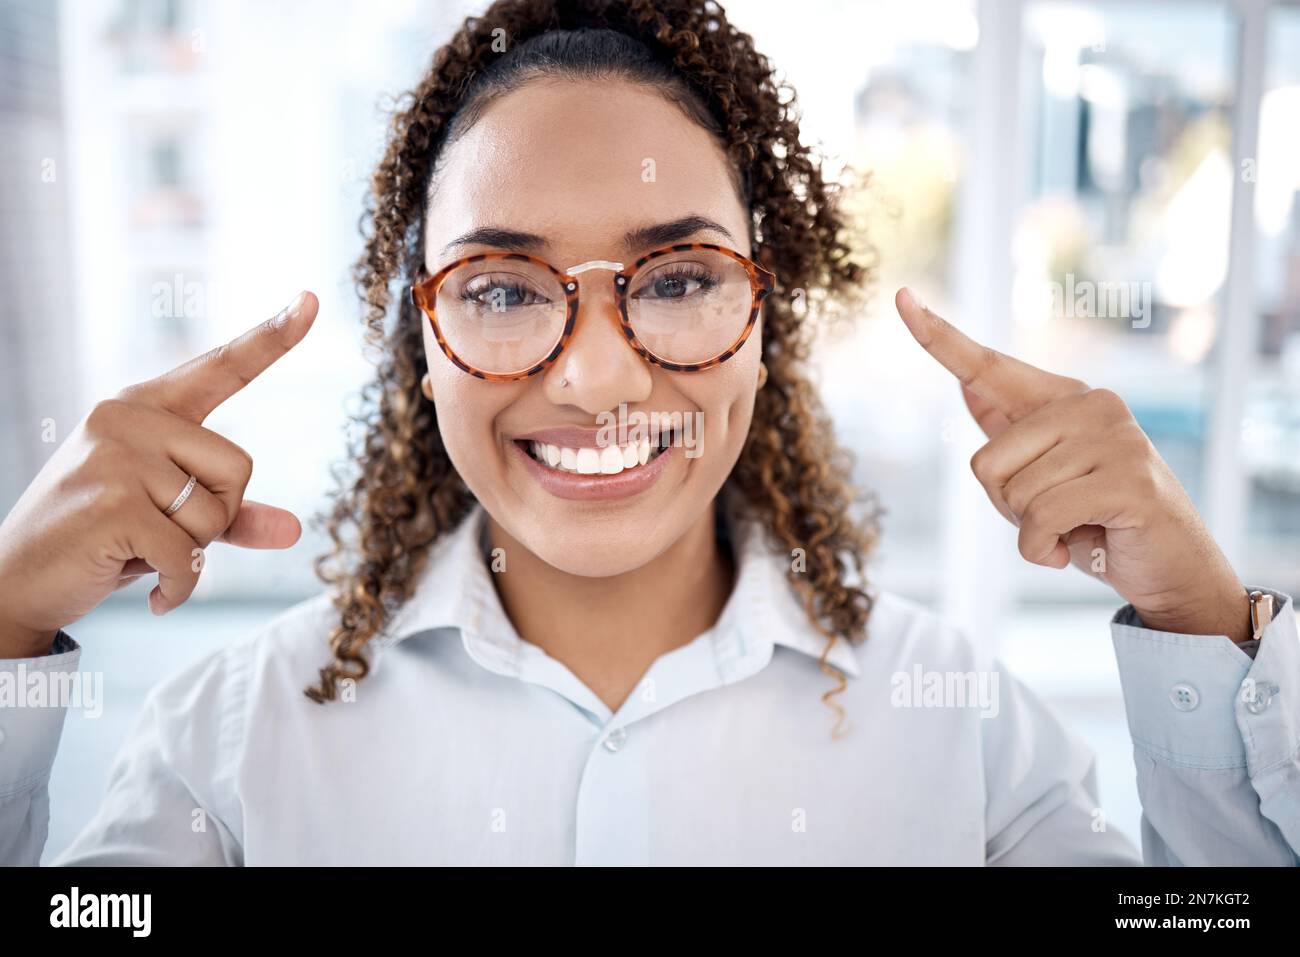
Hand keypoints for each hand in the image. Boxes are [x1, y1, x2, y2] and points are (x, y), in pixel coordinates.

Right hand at [0, 292, 318, 657]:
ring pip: (217, 514)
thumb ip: (233, 516)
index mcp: (145, 406)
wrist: (16, 580)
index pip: (222, 367)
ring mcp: (115, 456)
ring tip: (139, 552)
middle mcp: (127, 417)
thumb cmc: (101, 539)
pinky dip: (179, 587)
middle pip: (240, 467)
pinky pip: (189, 556)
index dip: (272, 337)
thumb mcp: (170, 519)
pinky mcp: (112, 504)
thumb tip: (296, 530)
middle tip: (160, 533)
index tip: (311, 300)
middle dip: (217, 516)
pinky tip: (152, 594)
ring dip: (192, 554)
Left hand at [896, 288, 1250, 643]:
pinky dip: (1042, 550)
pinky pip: (1042, 518)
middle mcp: (1092, 405)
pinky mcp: (1128, 480)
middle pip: (988, 461)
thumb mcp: (1045, 476)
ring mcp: (1116, 438)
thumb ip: (1012, 432)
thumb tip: (966, 382)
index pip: (987, 365)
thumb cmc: (1099, 520)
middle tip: (1056, 518)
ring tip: (1076, 529)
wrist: (1169, 568)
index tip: (900, 297)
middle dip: (1008, 507)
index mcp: (1065, 399)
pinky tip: (1073, 550)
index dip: (938, 336)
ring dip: (1032, 531)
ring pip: (1015, 494)